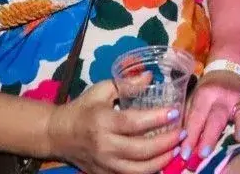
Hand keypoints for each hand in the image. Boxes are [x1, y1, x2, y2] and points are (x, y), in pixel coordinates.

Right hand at [47, 81, 183, 173]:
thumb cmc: (82, 108)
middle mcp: (104, 146)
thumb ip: (127, 84)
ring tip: (175, 149)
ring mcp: (104, 165)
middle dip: (166, 143)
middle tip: (183, 133)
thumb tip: (151, 76)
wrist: (57, 134)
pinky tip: (160, 161)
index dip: (157, 118)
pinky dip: (148, 171)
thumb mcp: (102, 90)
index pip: (134, 123)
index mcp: (103, 122)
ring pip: (138, 170)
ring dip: (161, 162)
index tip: (175, 112)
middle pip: (141, 150)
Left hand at [181, 71, 239, 161]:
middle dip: (210, 136)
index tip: (185, 153)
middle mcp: (223, 96)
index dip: (191, 136)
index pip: (197, 117)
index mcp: (205, 95)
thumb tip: (182, 142)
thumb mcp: (194, 97)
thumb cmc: (207, 89)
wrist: (227, 69)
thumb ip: (189, 118)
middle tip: (203, 154)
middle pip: (217, 117)